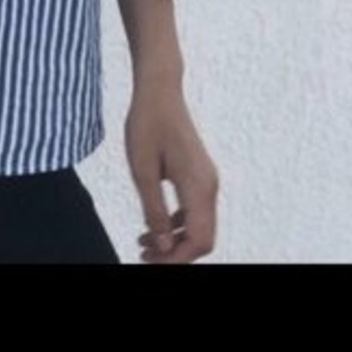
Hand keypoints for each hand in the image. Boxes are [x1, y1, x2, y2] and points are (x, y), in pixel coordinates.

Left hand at [124, 79, 219, 264]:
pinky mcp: (200, 175)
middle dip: (176, 254)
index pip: (199, 240)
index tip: (149, 261)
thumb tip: (162, 247)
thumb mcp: (142, 170)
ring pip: (200, 227)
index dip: (177, 259)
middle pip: (203, 239)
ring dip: (175, 241)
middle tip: (143, 256)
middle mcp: (209, 186)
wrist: (160, 91)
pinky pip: (195, 211)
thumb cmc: (147, 124)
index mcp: (198, 185)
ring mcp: (207, 180)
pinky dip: (177, 225)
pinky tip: (152, 226)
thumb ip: (154, 210)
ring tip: (143, 244)